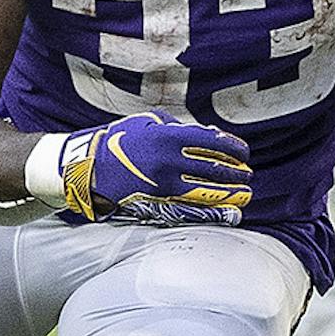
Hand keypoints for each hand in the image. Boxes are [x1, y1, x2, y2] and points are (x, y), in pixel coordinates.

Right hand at [59, 112, 251, 225]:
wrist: (86, 167)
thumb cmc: (118, 140)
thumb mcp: (146, 123)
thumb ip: (179, 128)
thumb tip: (210, 134)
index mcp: (167, 137)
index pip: (211, 142)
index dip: (233, 148)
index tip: (244, 153)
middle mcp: (168, 162)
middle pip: (213, 169)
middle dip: (235, 173)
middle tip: (248, 175)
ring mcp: (163, 186)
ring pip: (207, 191)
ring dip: (230, 194)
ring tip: (244, 194)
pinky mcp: (157, 204)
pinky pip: (192, 208)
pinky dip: (213, 212)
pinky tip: (229, 212)